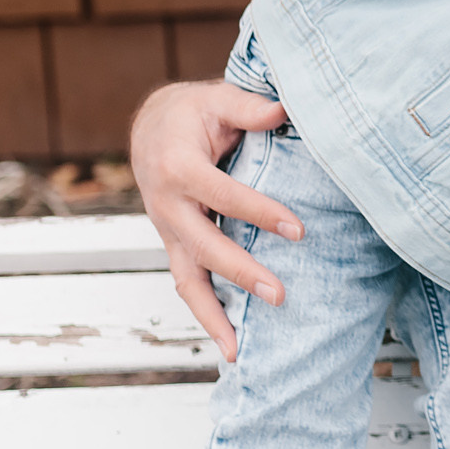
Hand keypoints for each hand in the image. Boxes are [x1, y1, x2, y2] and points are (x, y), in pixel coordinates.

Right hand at [130, 80, 301, 362]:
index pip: (223, 196)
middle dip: (241, 273)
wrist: (150, 127)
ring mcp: (168, 231)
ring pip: (186, 279)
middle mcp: (167, 206)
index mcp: (177, 167)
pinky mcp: (174, 245)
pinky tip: (231, 344)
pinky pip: (187, 283)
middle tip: (279, 295)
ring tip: (239, 350)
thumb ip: (247, 106)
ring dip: (213, 315)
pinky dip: (206, 314)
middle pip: (203, 247)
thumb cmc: (191, 113)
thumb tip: (282, 110)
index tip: (298, 231)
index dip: (260, 213)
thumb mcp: (215, 98)